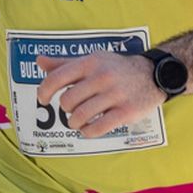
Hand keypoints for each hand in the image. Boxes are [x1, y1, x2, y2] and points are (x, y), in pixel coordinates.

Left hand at [33, 51, 165, 137]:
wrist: (154, 74)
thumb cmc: (116, 68)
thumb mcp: (92, 60)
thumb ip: (65, 63)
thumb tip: (39, 61)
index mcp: (90, 63)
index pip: (56, 77)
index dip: (44, 91)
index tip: (43, 100)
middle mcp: (102, 77)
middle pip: (67, 101)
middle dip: (66, 109)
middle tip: (72, 109)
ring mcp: (115, 94)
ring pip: (80, 116)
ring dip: (74, 123)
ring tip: (78, 121)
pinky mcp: (126, 112)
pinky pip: (98, 128)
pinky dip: (87, 132)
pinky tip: (89, 129)